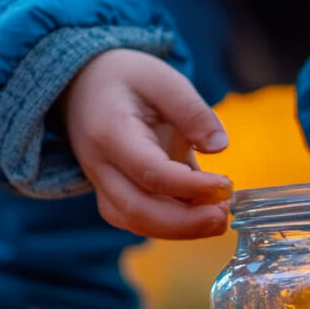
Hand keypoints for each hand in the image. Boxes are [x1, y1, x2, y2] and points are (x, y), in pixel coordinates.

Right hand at [63, 49, 231, 238]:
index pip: (150, 172)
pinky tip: (202, 213)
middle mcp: (101, 167)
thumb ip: (192, 111)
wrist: (84, 87)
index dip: (190, 186)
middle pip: (139, 210)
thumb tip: (219, 146)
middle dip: (185, 222)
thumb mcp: (162, 79)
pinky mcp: (115, 196)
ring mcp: (104, 186)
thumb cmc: (126, 80)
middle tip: (223, 215)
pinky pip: (140, 221)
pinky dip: (172, 226)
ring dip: (181, 229)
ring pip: (138, 222)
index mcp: (111, 133)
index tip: (225, 184)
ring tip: (219, 216)